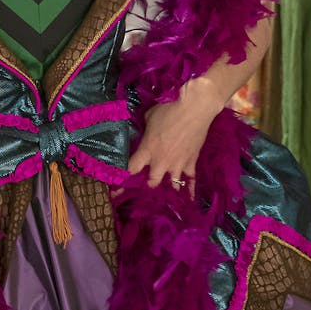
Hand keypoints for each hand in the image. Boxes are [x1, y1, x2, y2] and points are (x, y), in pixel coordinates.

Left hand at [126, 83, 222, 197]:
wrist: (194, 109)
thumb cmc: (168, 109)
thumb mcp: (149, 116)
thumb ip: (145, 129)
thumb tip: (146, 132)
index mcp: (147, 150)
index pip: (131, 169)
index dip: (123, 178)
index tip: (116, 187)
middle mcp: (161, 161)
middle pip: (151, 182)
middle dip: (147, 185)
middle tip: (145, 186)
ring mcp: (177, 164)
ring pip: (170, 185)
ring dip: (167, 189)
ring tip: (165, 194)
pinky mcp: (191, 162)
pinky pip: (191, 180)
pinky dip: (189, 190)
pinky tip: (189, 200)